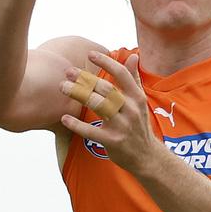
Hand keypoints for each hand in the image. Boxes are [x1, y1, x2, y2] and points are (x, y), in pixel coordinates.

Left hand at [59, 52, 159, 173]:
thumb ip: (134, 78)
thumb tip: (134, 56)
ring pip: (99, 105)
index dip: (106, 62)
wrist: (147, 157)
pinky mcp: (113, 141)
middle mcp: (131, 109)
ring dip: (79, 94)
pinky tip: (64, 118)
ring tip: (63, 87)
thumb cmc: (139, 125)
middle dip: (86, 78)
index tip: (90, 54)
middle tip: (68, 71)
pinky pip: (91, 131)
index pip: (122, 74)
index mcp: (137, 97)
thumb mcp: (140, 101)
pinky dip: (77, 125)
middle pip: (106, 89)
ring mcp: (122, 126)